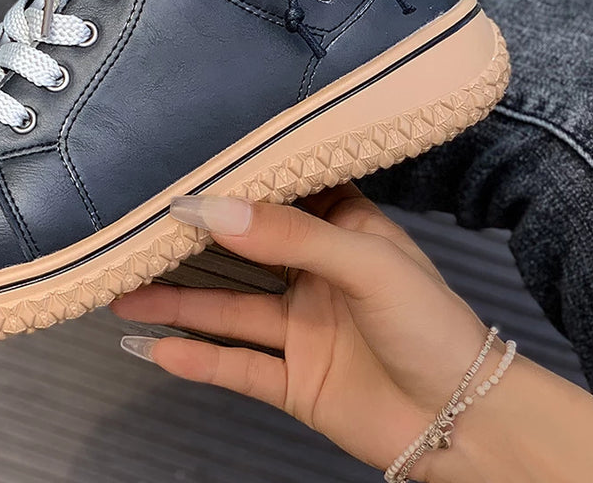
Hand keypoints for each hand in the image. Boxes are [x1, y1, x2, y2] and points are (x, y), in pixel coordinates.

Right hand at [111, 184, 490, 472]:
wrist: (469, 425)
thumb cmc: (433, 326)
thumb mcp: (366, 263)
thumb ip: (290, 235)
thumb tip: (213, 208)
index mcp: (340, 230)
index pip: (277, 195)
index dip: (232, 181)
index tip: (179, 167)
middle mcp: (313, 274)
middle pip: (240, 254)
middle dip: (189, 245)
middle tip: (133, 232)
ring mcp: (301, 328)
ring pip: (227, 310)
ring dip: (176, 305)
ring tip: (123, 293)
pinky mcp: (295, 380)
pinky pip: (236, 365)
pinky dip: (196, 361)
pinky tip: (155, 351)